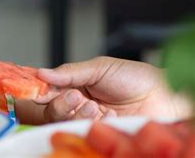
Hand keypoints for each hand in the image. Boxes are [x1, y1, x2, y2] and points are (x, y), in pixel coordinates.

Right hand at [34, 56, 190, 122]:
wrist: (164, 95)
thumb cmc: (136, 78)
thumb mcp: (100, 67)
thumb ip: (70, 71)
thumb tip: (43, 73)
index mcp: (75, 84)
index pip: (49, 88)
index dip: (39, 89)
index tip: (35, 89)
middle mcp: (78, 103)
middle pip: (51, 109)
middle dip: (59, 104)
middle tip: (75, 96)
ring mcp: (88, 119)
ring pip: (65, 122)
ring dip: (77, 113)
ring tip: (94, 105)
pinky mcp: (99, 131)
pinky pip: (85, 131)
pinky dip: (96, 122)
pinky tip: (111, 116)